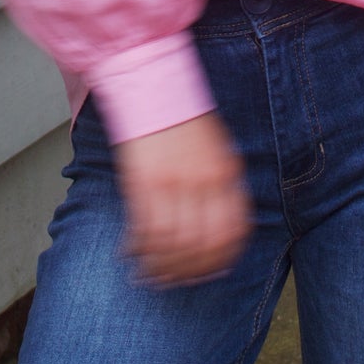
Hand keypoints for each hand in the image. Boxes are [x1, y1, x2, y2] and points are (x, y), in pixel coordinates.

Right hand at [114, 112, 250, 285]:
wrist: (153, 83)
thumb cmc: (182, 117)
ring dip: (160, 267)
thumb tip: (218, 229)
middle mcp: (203, 181)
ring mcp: (173, 182)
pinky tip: (130, 253)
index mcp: (226, 172)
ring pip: (173, 244)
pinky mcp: (143, 182)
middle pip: (204, 245)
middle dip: (188, 271)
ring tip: (149, 274)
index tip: (209, 272)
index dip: (221, 259)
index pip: (233, 231)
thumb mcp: (216, 148)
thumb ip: (220, 185)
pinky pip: (145, 230)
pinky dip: (138, 249)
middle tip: (175, 280)